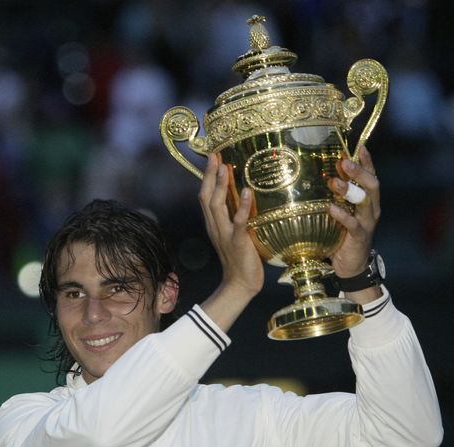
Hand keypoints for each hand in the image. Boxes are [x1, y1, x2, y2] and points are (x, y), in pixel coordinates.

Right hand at [199, 154, 263, 301]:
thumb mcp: (235, 233)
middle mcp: (215, 226)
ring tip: (225, 168)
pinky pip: (238, 222)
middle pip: (207, 197)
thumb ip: (236, 216)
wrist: (240, 284)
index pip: (206, 196)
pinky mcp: (238, 242)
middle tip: (214, 155)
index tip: (212, 157)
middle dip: (210, 175)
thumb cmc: (242, 259)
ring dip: (221, 186)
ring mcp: (225, 234)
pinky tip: (247, 192)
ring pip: (217, 206)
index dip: (208, 176)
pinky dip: (242, 207)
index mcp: (214, 224)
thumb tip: (246, 196)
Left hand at [327, 146, 379, 277]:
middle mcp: (371, 208)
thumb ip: (334, 197)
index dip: (367, 162)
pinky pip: (354, 224)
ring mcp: (367, 223)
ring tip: (335, 182)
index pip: (371, 176)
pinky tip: (330, 208)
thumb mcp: (340, 211)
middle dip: (359, 171)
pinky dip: (342, 216)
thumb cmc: (342, 234)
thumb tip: (315, 177)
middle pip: (372, 185)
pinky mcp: (360, 237)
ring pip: (365, 202)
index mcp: (367, 200)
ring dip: (350, 190)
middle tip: (344, 162)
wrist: (350, 264)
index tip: (359, 147)